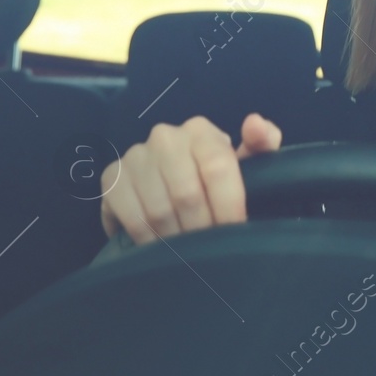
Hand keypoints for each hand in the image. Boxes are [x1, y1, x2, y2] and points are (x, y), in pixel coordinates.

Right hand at [100, 112, 282, 244]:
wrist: (174, 188)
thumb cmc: (217, 178)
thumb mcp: (248, 163)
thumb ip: (263, 144)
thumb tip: (255, 124)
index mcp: (200, 131)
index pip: (217, 168)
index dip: (228, 206)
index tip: (234, 232)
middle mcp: (165, 137)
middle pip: (187, 195)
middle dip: (202, 229)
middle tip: (208, 249)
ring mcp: (135, 156)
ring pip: (159, 211)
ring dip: (176, 239)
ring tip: (186, 251)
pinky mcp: (111, 177)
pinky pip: (131, 217)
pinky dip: (147, 239)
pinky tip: (158, 246)